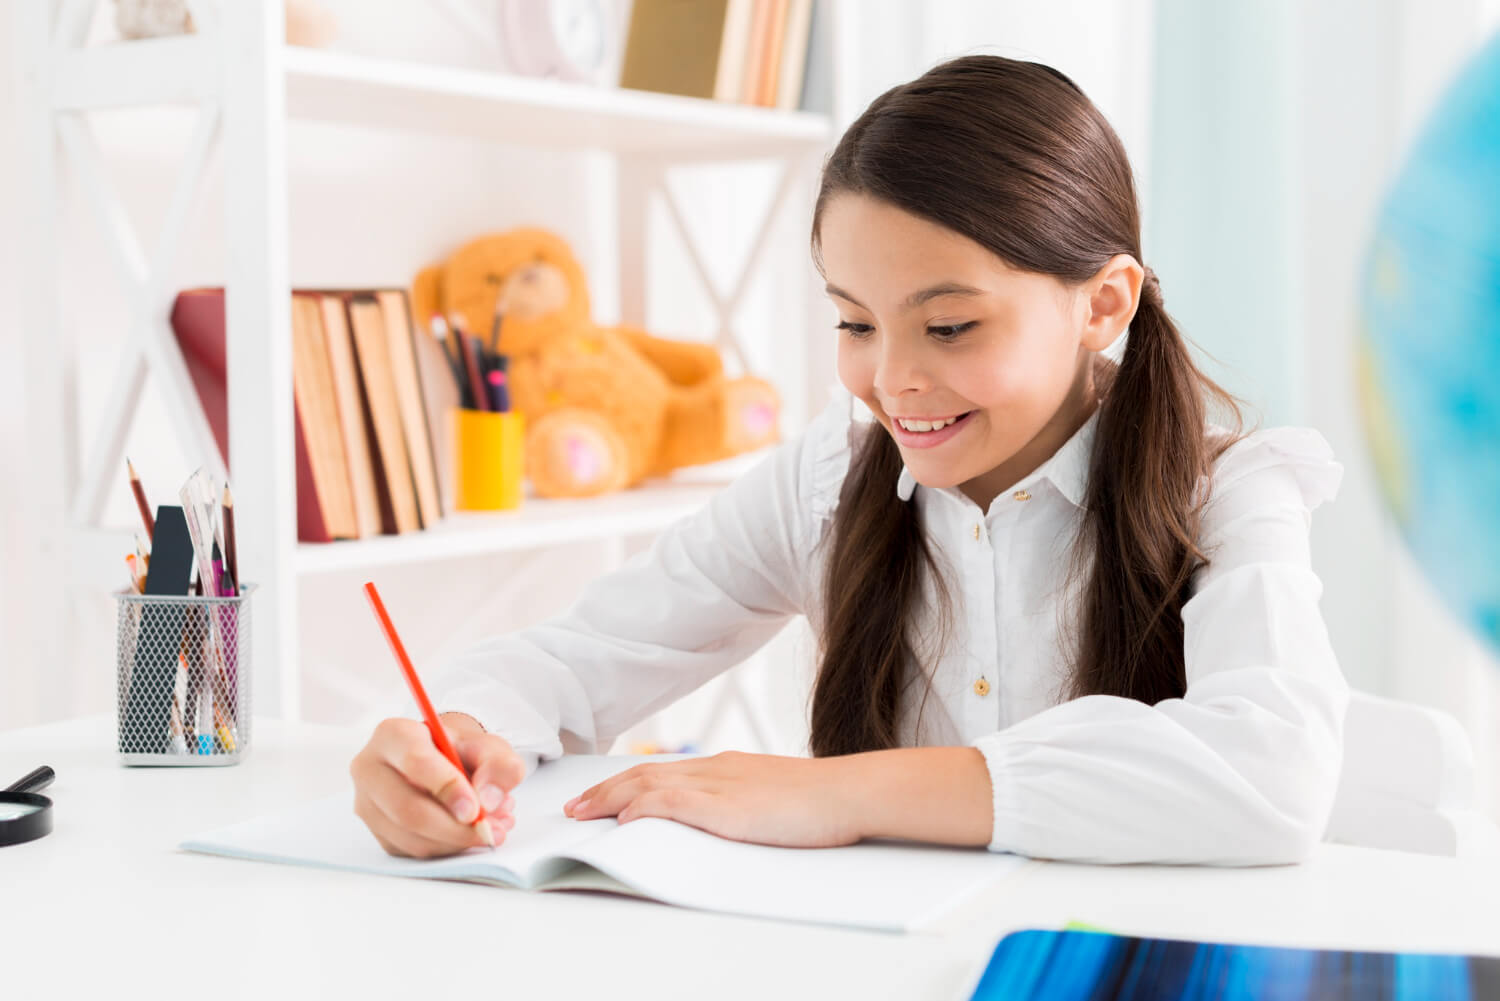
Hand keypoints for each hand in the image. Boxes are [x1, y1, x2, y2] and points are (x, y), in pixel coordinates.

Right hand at [350, 712, 527, 857]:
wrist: (444, 763)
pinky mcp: (377, 832)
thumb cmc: (461, 752)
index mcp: (393, 734)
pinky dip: (446, 850)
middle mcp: (370, 768)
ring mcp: (367, 804)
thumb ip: (499, 765)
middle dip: (454, 828)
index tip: (476, 810)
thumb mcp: (490, 747)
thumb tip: (488, 801)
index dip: (447, 788)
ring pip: (410, 836)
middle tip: (490, 831)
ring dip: (455, 842)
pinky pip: (411, 852)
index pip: (415, 761)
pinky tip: (468, 836)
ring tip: (489, 830)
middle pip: (407, 809)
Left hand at [562, 751, 861, 848]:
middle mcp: (716, 769)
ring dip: (611, 798)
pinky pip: (675, 803)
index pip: (663, 772)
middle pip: (646, 774)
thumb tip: (724, 817)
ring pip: (651, 785)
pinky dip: (645, 808)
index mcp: (726, 767)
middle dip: (605, 789)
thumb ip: (743, 802)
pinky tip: (625, 819)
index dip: (626, 783)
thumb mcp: (772, 796)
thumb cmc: (821, 801)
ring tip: (583, 813)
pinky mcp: (728, 807)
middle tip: (575, 806)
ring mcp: (721, 786)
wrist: (849, 792)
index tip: (601, 795)